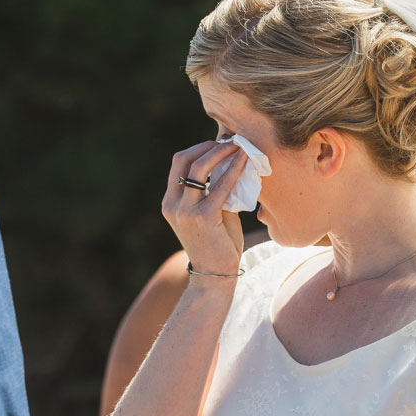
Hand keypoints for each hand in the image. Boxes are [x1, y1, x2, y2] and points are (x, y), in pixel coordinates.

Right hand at [161, 141, 248, 276]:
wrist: (215, 275)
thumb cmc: (217, 243)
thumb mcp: (210, 212)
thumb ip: (214, 190)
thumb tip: (231, 163)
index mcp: (170, 201)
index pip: (179, 162)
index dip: (198, 148)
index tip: (219, 142)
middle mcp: (172, 204)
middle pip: (184, 159)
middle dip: (207, 145)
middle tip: (230, 140)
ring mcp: (185, 211)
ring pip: (199, 167)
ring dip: (221, 152)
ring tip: (239, 145)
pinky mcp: (203, 217)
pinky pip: (219, 186)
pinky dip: (233, 169)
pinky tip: (245, 161)